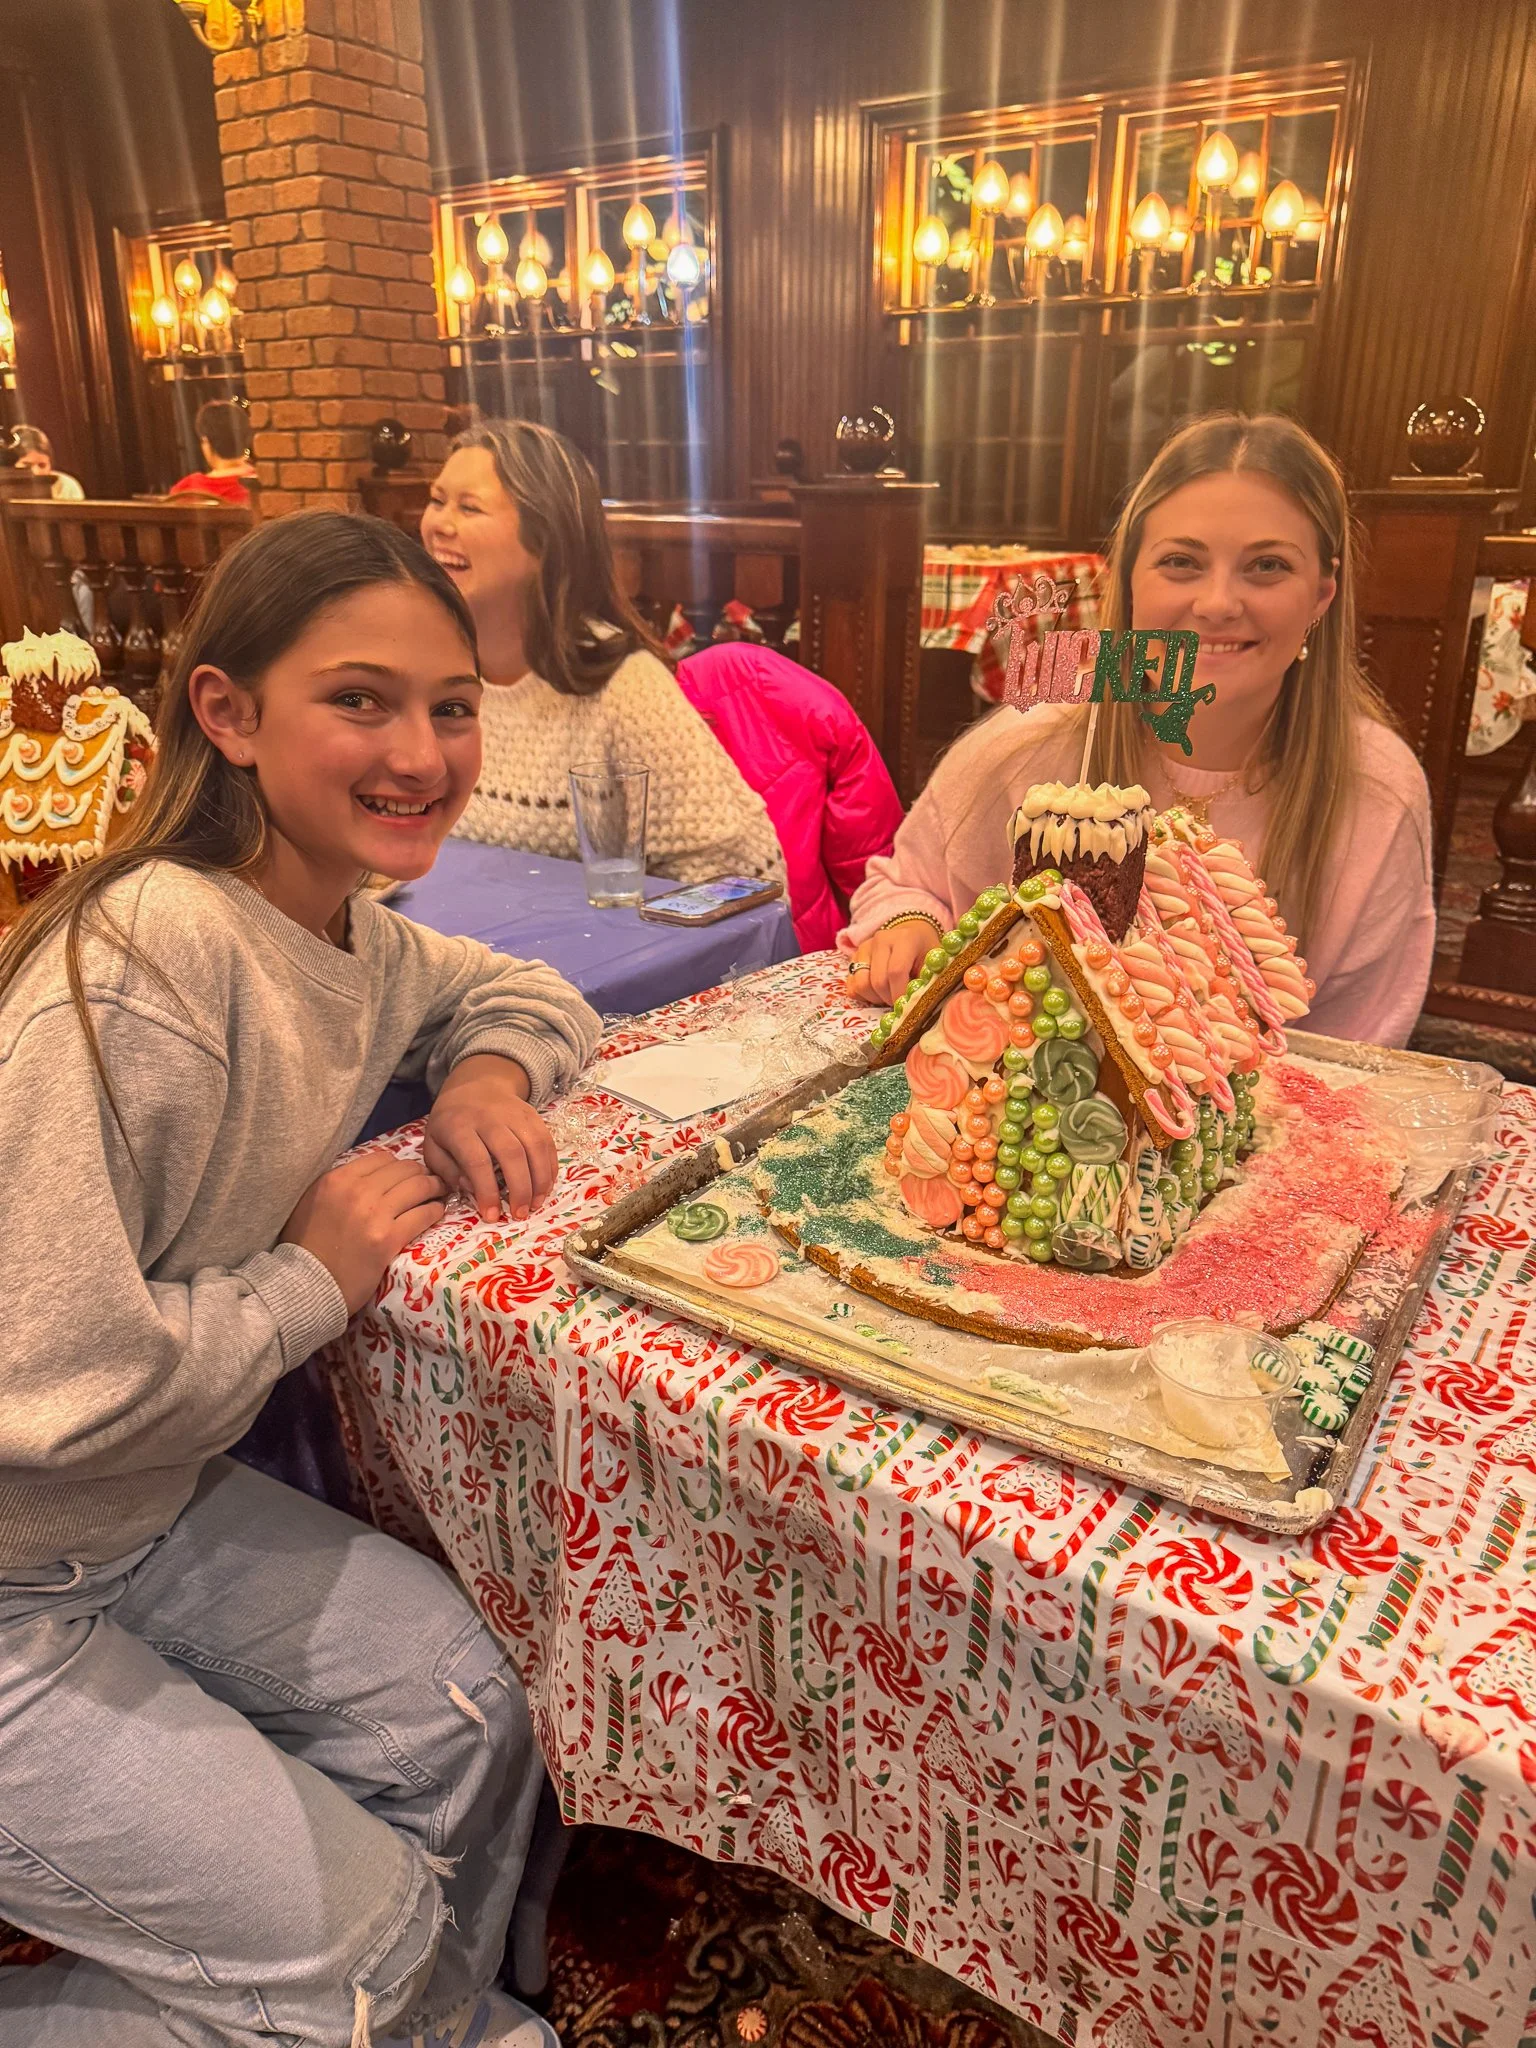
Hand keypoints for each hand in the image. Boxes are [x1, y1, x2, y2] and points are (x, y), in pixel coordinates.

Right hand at [281, 1149, 447, 1315]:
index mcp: (336, 1178)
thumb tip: (369, 1177)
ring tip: (439, 1193)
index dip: (398, 1166)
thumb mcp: (313, 1202)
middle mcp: (356, 1190)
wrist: (305, 1285)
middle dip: (420, 1173)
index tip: (405, 1175)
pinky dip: (435, 1211)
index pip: (381, 1158)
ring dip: (434, 1188)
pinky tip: (437, 1212)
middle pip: (404, 1169)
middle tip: (429, 1182)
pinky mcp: (388, 1239)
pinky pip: (423, 1215)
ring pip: (418, 1187)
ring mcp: (374, 1214)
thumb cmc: (305, 1247)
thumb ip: (338, 1186)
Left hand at [421, 1053, 557, 1223]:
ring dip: (539, 1180)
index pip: (476, 1161)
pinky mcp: (533, 1115)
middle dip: (519, 1189)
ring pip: (534, 1147)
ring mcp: (515, 1114)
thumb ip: (447, 1171)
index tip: (491, 1215)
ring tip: (536, 1204)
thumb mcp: (434, 1146)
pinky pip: (547, 1142)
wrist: (474, 1086)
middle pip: (511, 1154)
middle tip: (520, 1214)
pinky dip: (550, 1167)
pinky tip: (545, 1187)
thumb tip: (471, 1189)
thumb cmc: (451, 1124)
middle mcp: (489, 1118)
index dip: (486, 1191)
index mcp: (459, 1127)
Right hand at [842, 919, 939, 1007]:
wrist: (913, 934)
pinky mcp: (854, 957)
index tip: (906, 1007)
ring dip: (874, 998)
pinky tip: (878, 993)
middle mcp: (881, 939)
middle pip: (877, 981)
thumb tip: (919, 1004)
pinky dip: (863, 995)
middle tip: (899, 1003)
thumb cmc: (926, 952)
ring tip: (888, 997)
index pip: (896, 971)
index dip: (899, 994)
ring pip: (861, 984)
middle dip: (888, 999)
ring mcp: (864, 948)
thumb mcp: (935, 962)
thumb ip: (929, 980)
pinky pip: (851, 985)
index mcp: (904, 938)